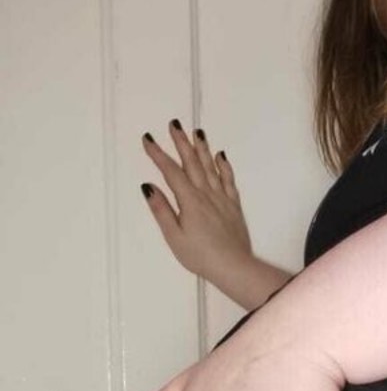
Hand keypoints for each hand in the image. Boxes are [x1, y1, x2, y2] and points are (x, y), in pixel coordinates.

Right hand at [140, 118, 253, 285]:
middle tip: (174, 124)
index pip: (171, 172)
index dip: (158, 154)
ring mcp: (222, 198)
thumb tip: (148, 187)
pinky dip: (224, 166)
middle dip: (181, 142)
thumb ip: (161, 210)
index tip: (148, 139)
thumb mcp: (174, 236)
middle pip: (192, 163)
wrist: (234, 266)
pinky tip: (220, 156)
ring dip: (202, 148)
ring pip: (211, 167)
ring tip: (197, 132)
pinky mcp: (233, 205)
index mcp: (189, 201)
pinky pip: (228, 180)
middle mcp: (207, 195)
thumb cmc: (201, 256)